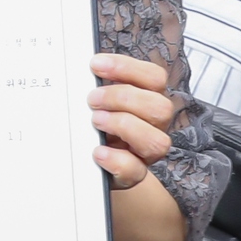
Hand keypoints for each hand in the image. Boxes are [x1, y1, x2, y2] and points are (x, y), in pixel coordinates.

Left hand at [89, 52, 175, 185]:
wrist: (85, 160)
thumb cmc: (93, 124)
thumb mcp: (95, 101)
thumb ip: (95, 84)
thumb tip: (79, 67)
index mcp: (147, 100)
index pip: (154, 78)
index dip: (127, 68)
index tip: (95, 65)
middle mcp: (153, 126)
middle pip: (160, 107)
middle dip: (123, 98)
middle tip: (92, 99)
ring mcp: (145, 153)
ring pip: (157, 141)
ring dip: (123, 126)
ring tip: (96, 121)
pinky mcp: (131, 176)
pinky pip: (135, 171)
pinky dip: (116, 160)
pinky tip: (98, 151)